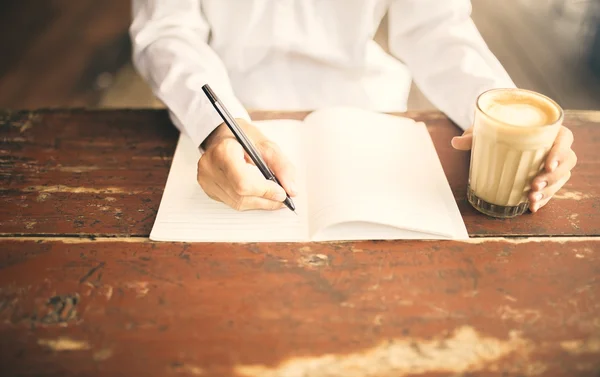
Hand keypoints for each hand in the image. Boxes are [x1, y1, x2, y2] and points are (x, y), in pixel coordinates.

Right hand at [198, 119, 296, 210]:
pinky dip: (248, 201)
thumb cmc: (241, 136)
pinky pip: (231, 203)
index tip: (282, 193)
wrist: (221, 134)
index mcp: (223, 151)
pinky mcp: (207, 188)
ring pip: (237, 203)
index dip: (265, 191)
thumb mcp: (266, 144)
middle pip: (241, 196)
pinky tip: (256, 194)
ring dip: (259, 203)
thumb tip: (291, 189)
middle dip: (265, 200)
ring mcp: (206, 179)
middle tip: (282, 197)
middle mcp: (210, 167)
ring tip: (272, 196)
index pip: (244, 182)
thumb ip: (281, 166)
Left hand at [451, 126, 576, 212]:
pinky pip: (553, 189)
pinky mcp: (547, 177)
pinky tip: (532, 207)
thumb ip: (474, 136)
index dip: (560, 152)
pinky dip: (544, 199)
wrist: (500, 135)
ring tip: (531, 197)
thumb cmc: (499, 130)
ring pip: (562, 177)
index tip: (548, 164)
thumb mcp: (487, 130)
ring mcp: (553, 163)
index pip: (565, 138)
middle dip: (553, 176)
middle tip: (534, 185)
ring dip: (549, 190)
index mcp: (546, 130)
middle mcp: (554, 146)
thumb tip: (455, 142)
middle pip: (567, 161)